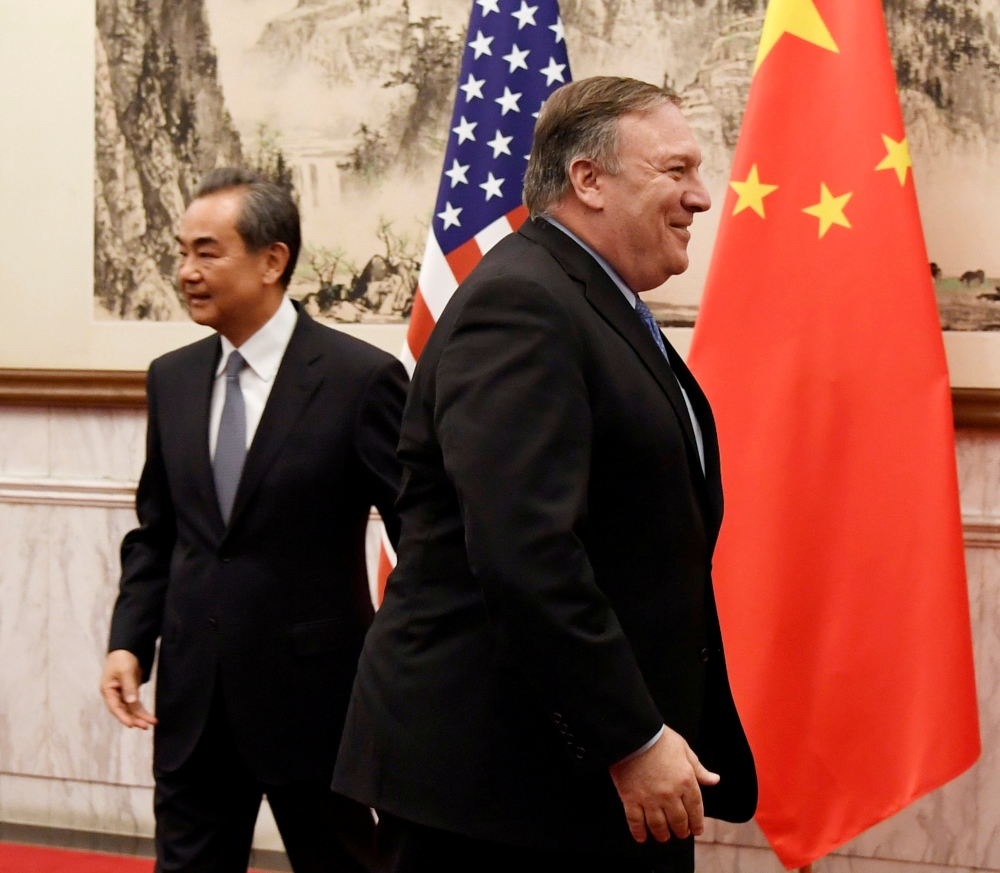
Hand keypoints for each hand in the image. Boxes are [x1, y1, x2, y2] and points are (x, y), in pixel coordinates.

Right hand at [100, 649, 157, 728]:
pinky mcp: (130, 692)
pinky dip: (141, 709)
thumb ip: (129, 686)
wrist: (127, 648)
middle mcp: (114, 694)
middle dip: (135, 718)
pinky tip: (149, 716)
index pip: (115, 707)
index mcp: (108, 690)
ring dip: (140, 716)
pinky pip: (135, 703)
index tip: (131, 725)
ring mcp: (122, 694)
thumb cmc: (122, 658)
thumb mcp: (125, 671)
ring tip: (152, 723)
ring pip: (131, 708)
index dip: (123, 716)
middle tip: (146, 726)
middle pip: (124, 710)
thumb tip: (131, 702)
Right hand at [608, 725, 719, 843]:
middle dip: (681, 831)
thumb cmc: (660, 739)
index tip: (697, 830)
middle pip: (678, 822)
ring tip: (663, 836)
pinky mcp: (631, 798)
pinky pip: (635, 821)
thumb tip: (715, 780)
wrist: (634, 733)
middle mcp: (670, 795)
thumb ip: (699, 769)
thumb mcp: (684, 750)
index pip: (696, 810)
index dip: (697, 823)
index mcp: (686, 782)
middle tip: (680, 833)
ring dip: (662, 834)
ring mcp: (650, 799)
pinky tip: (641, 837)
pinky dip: (638, 832)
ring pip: (658, 826)